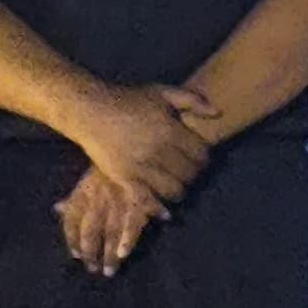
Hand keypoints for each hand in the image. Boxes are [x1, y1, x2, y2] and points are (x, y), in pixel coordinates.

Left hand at [55, 170, 162, 276]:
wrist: (136, 149)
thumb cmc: (110, 167)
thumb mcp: (90, 178)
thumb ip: (75, 197)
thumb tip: (57, 208)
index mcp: (85, 192)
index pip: (73, 219)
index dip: (72, 239)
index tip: (77, 256)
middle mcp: (99, 198)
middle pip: (91, 230)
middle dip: (91, 251)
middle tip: (93, 269)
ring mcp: (119, 200)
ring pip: (111, 231)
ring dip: (109, 252)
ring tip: (110, 269)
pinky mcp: (139, 200)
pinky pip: (134, 222)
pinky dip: (129, 238)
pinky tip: (125, 252)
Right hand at [69, 81, 214, 205]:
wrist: (90, 110)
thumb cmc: (129, 100)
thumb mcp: (162, 93)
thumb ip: (192, 100)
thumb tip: (218, 113)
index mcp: (170, 130)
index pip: (201, 154)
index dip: (204, 158)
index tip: (198, 158)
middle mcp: (158, 150)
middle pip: (190, 173)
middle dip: (193, 174)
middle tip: (187, 172)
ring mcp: (141, 166)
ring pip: (173, 189)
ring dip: (178, 190)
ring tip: (175, 185)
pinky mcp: (124, 177)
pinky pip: (146, 200)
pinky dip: (158, 209)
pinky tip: (166, 214)